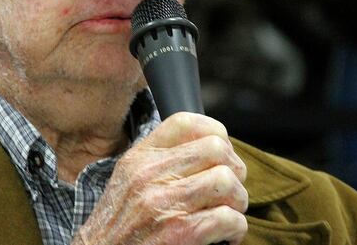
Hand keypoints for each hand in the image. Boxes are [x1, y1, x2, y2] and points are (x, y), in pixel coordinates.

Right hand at [73, 112, 248, 244]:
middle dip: (234, 172)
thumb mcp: (128, 183)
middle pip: (215, 149)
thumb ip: (158, 163)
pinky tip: (225, 236)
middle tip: (230, 192)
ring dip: (237, 201)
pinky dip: (236, 229)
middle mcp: (149, 175)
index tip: (221, 155)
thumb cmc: (119, 228)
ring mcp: (163, 203)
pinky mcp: (179, 233)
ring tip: (229, 214)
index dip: (215, 134)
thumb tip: (207, 149)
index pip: (186, 123)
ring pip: (226, 181)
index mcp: (139, 159)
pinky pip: (228, 218)